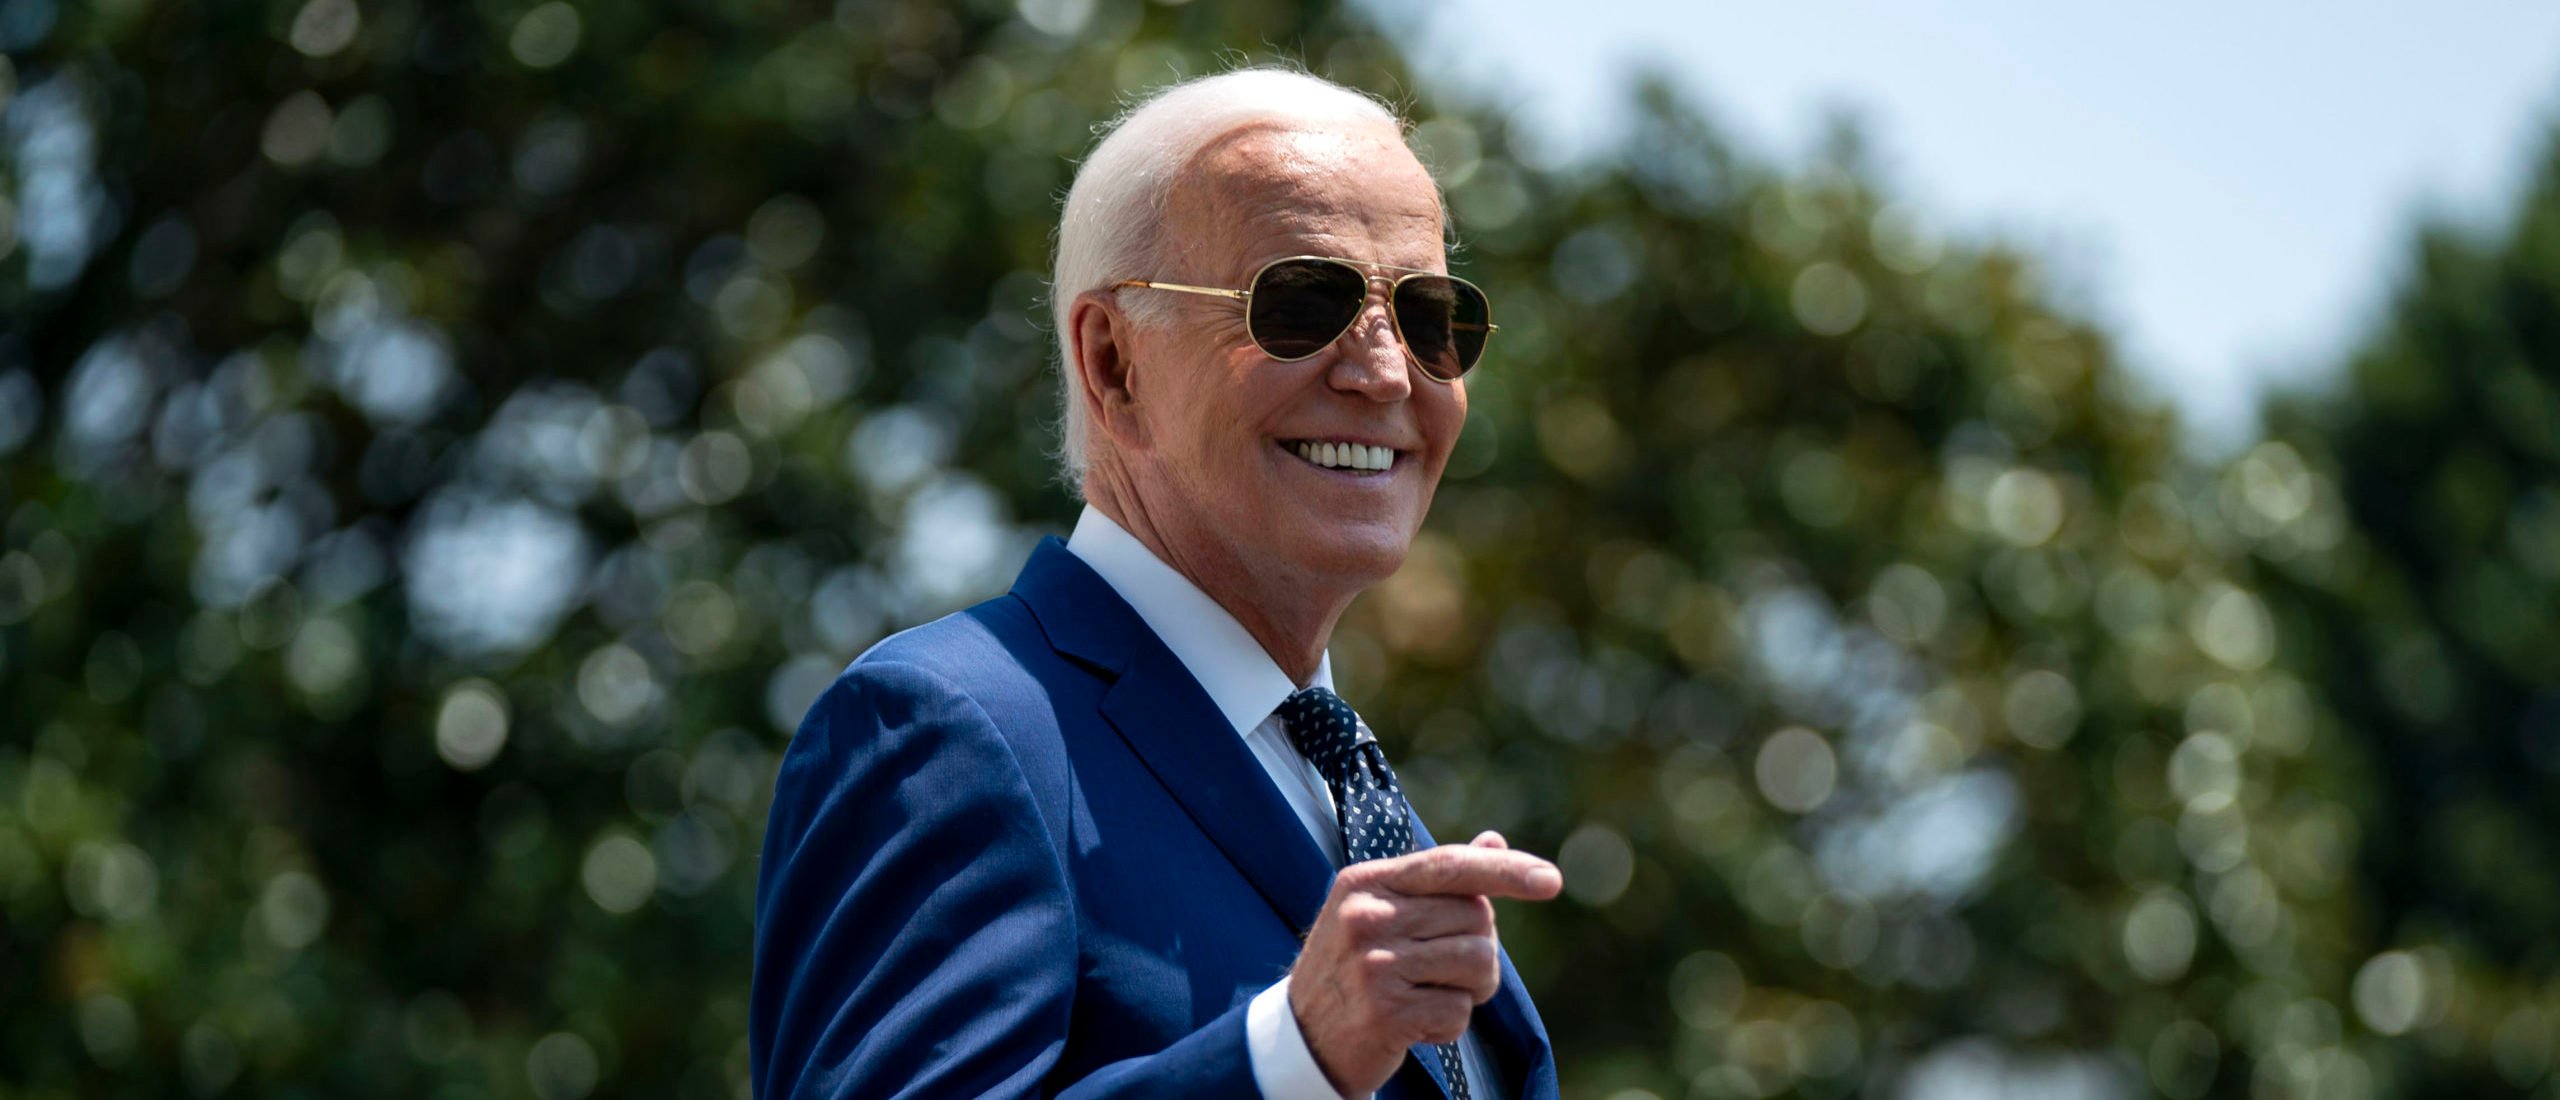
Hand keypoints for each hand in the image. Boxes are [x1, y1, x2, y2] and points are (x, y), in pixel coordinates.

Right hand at [1289, 832, 1561, 1094]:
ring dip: (1470, 989)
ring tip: (1430, 996)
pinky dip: (1450, 1024)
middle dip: (1479, 948)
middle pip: (1476, 918)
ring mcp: (1374, 964)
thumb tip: (1494, 841)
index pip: (1450, 865)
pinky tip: (1416, 1025)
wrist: (1304, 1038)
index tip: (1551, 881)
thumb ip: (1438, 880)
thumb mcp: (1382, 912)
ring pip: (1478, 964)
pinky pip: (1460, 1011)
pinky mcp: (1386, 1012)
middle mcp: (1366, 916)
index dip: (1506, 871)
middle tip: (1442, 971)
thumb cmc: (1353, 969)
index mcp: (1366, 882)